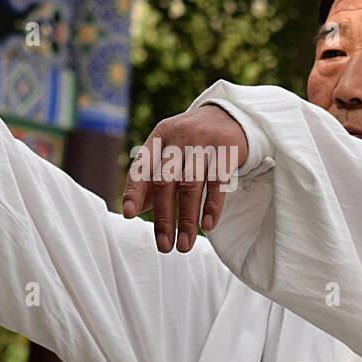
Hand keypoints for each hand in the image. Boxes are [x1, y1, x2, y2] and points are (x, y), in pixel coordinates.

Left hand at [121, 104, 247, 253]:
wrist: (232, 115)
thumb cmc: (194, 141)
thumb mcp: (170, 150)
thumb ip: (153, 176)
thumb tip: (134, 210)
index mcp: (160, 137)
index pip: (142, 166)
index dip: (134, 191)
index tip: (129, 215)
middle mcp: (179, 138)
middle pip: (165, 182)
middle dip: (163, 218)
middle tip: (164, 246)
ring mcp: (203, 143)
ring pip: (191, 187)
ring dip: (187, 220)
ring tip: (184, 245)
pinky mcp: (226, 151)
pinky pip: (217, 183)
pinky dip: (211, 206)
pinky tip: (207, 226)